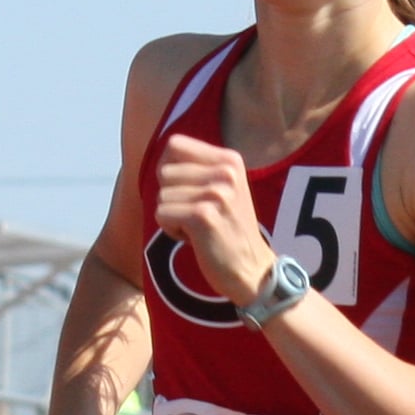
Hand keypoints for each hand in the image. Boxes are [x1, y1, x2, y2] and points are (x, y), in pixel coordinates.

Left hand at [153, 137, 269, 308]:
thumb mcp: (224, 188)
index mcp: (230, 159)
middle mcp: (226, 171)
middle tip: (196, 214)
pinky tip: (194, 238)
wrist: (254, 269)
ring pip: (161, 196)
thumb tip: (161, 159)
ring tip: (198, 227)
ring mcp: (216, 193)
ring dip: (172, 216)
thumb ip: (198, 169)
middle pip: (164, 171)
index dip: (169, 169)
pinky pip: (162, 214)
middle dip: (171, 196)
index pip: (175, 144)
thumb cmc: (230, 230)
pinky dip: (171, 230)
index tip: (186, 191)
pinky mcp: (203, 216)